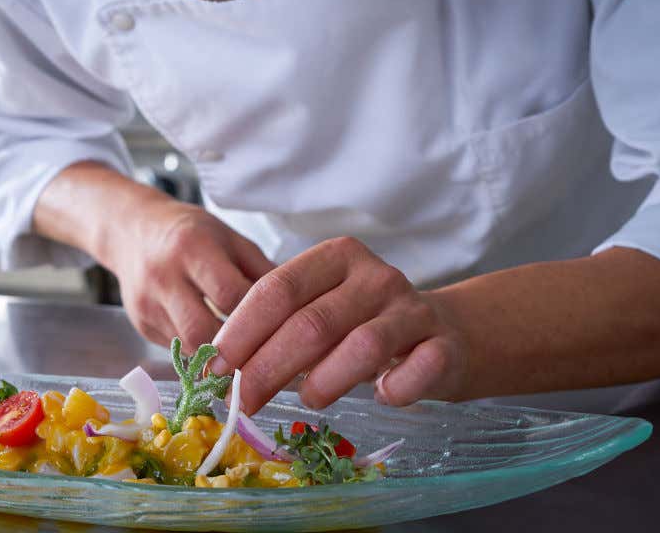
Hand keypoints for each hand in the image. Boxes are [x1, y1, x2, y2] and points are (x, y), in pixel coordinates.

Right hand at [103, 200, 275, 349]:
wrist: (134, 230)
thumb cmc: (193, 234)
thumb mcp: (232, 240)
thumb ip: (262, 273)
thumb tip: (296, 312)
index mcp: (193, 247)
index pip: (229, 294)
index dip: (257, 317)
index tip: (281, 332)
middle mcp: (164, 276)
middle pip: (201, 331)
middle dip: (234, 349)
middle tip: (261, 358)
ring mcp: (147, 304)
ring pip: (186, 348)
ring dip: (217, 357)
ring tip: (243, 358)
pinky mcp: (140, 325)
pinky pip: (176, 349)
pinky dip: (200, 353)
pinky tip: (217, 347)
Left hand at [210, 236, 467, 413]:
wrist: (443, 333)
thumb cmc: (363, 325)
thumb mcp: (319, 313)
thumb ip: (277, 330)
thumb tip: (221, 369)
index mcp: (336, 257)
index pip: (278, 289)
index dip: (242, 330)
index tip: (215, 367)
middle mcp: (375, 276)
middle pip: (312, 323)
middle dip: (269, 367)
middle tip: (244, 401)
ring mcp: (413, 309)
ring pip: (363, 346)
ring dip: (325, 381)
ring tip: (309, 400)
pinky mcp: (444, 344)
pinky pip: (419, 369)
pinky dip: (396, 388)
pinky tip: (382, 396)